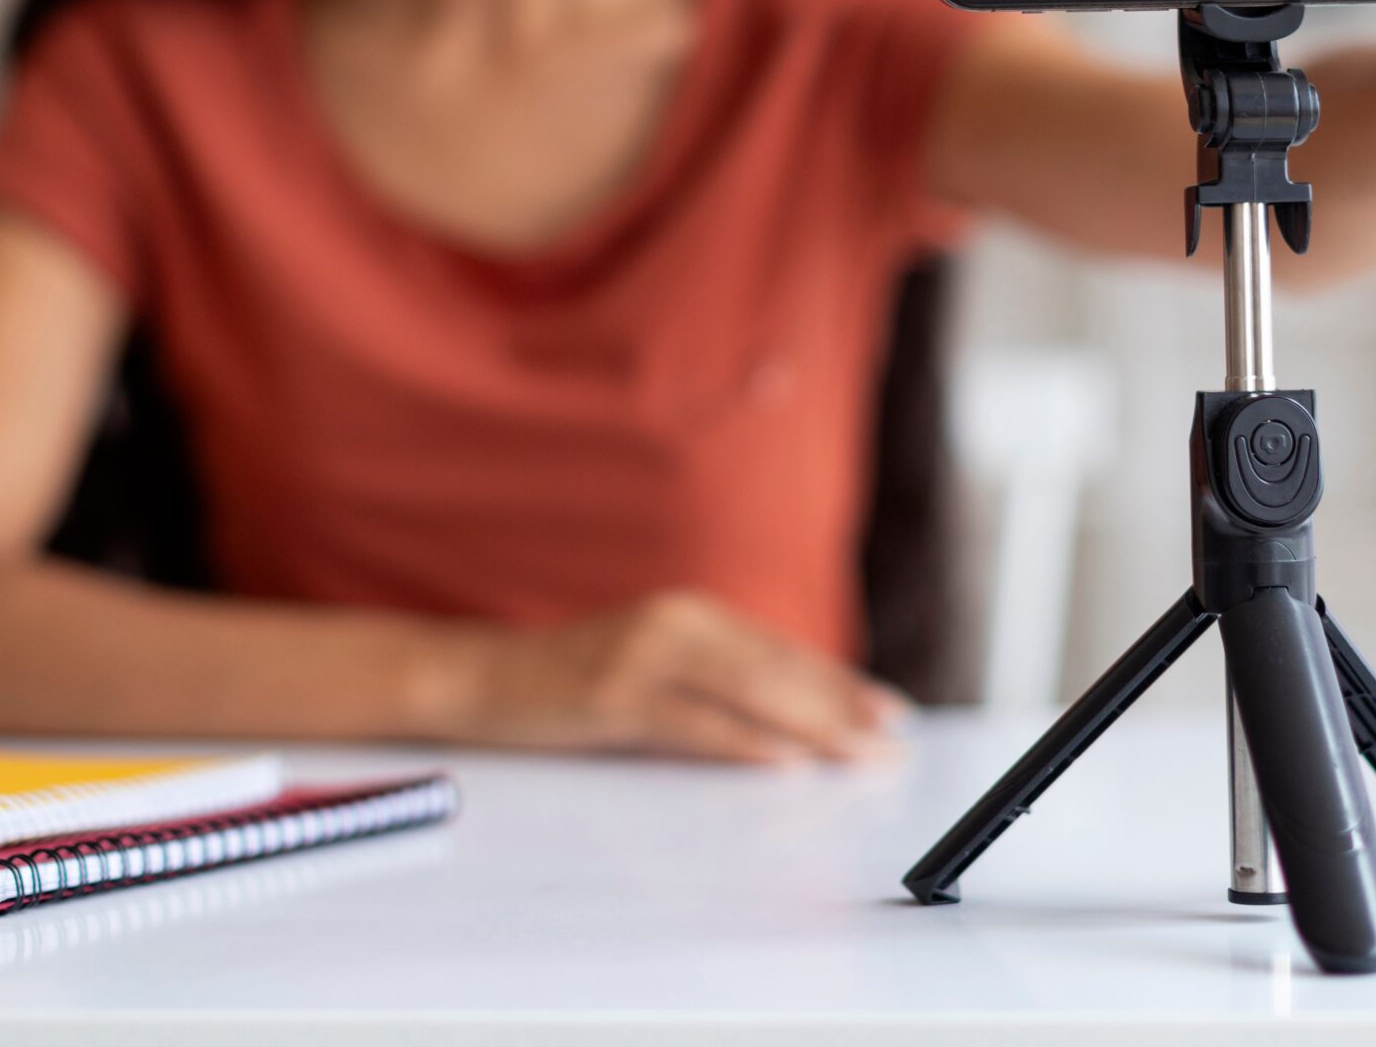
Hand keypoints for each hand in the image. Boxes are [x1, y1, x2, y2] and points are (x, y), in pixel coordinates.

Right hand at [446, 590, 907, 764]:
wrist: (482, 676)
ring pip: (747, 692)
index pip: (784, 652)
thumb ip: (712, 678)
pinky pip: (692, 722)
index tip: (890, 711)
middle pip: (777, 669)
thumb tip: (792, 713)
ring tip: (858, 753)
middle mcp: (676, 624)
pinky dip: (741, 742)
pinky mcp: (614, 695)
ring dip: (811, 725)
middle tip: (894, 738)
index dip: (841, 682)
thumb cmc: (573, 680)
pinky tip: (781, 761)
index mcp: (691, 614)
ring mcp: (643, 657)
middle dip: (842, 706)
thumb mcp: (652, 666)